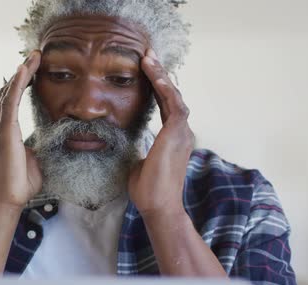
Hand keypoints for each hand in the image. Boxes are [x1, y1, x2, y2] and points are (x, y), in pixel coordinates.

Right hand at [0, 51, 42, 213]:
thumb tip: (50, 143)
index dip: (16, 87)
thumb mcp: (30, 160)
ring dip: (22, 73)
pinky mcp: (3, 131)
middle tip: (35, 58)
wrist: (5, 201)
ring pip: (7, 92)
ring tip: (35, 57)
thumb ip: (34, 148)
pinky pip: (10, 101)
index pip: (5, 103)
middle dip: (20, 75)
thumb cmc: (17, 186)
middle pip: (4, 93)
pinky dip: (17, 83)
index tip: (29, 73)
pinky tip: (25, 69)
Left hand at [128, 49, 194, 217]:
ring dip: (161, 76)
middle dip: (159, 75)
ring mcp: (182, 132)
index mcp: (173, 138)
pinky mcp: (178, 133)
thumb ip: (138, 148)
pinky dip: (164, 87)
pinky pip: (173, 103)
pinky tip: (154, 74)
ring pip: (173, 95)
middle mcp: (181, 132)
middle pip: (171, 96)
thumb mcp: (138, 162)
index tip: (146, 71)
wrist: (158, 206)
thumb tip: (125, 142)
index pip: (165, 106)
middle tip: (147, 55)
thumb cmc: (148, 190)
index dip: (156, 87)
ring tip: (148, 58)